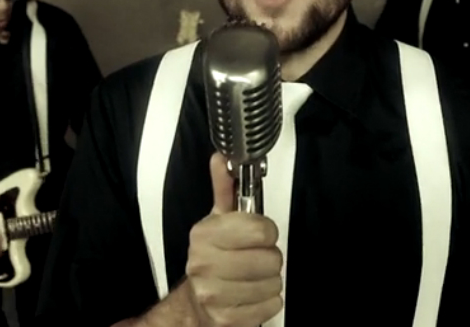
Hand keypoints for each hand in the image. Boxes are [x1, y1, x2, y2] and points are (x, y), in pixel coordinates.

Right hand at [185, 153, 283, 326]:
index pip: (260, 228)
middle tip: (255, 258)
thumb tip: (221, 159)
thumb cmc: (212, 260)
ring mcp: (214, 294)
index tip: (259, 234)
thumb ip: (224, 189)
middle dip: (269, 259)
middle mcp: (204, 264)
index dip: (266, 231)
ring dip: (269, 281)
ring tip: (253, 277)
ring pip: (274, 283)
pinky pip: (272, 305)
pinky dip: (268, 301)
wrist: (195, 303)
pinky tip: (252, 294)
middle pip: (271, 258)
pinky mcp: (227, 319)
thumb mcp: (217, 222)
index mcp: (204, 235)